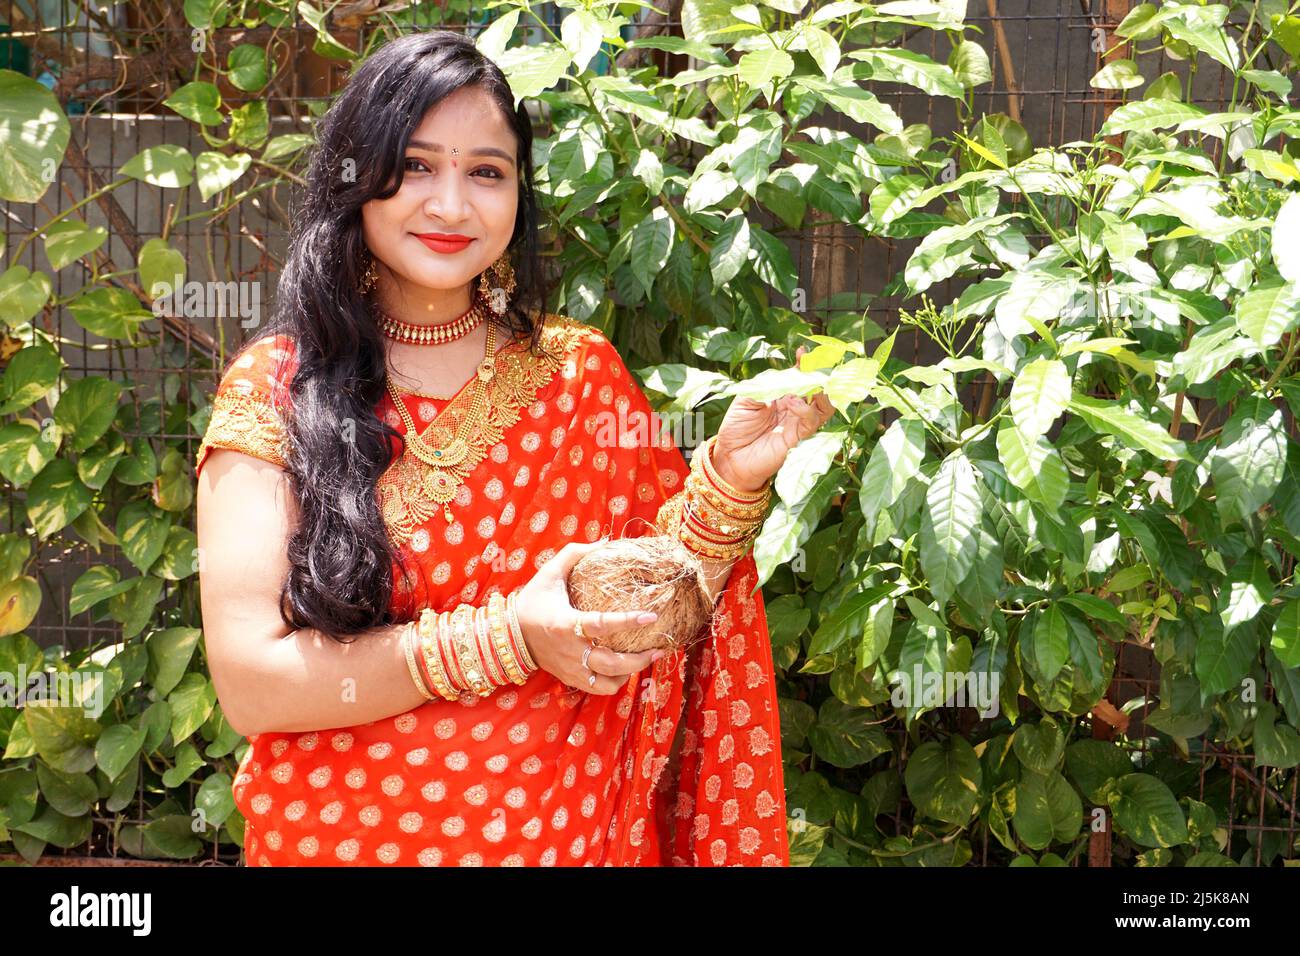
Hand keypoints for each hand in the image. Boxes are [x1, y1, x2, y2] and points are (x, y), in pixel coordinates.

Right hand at [513, 540, 663, 694]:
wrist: (509, 634)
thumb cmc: (533, 600)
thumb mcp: (550, 573)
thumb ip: (575, 554)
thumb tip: (604, 542)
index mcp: (566, 624)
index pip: (602, 625)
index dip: (629, 621)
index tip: (651, 616)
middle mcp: (570, 650)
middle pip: (611, 664)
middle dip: (640, 660)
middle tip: (659, 649)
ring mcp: (570, 668)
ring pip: (607, 683)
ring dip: (631, 674)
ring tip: (647, 660)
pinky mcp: (570, 678)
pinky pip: (598, 689)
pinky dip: (615, 683)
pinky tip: (626, 670)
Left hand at [712, 346, 835, 492]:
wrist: (731, 457)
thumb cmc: (736, 428)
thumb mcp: (745, 400)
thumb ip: (764, 387)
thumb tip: (784, 376)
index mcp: (782, 395)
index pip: (799, 377)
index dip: (804, 365)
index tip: (802, 352)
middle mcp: (794, 407)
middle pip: (816, 389)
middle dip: (819, 376)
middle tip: (817, 366)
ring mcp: (798, 422)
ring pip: (823, 406)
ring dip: (820, 393)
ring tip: (811, 385)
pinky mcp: (799, 438)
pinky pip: (812, 422)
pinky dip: (805, 410)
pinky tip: (793, 404)